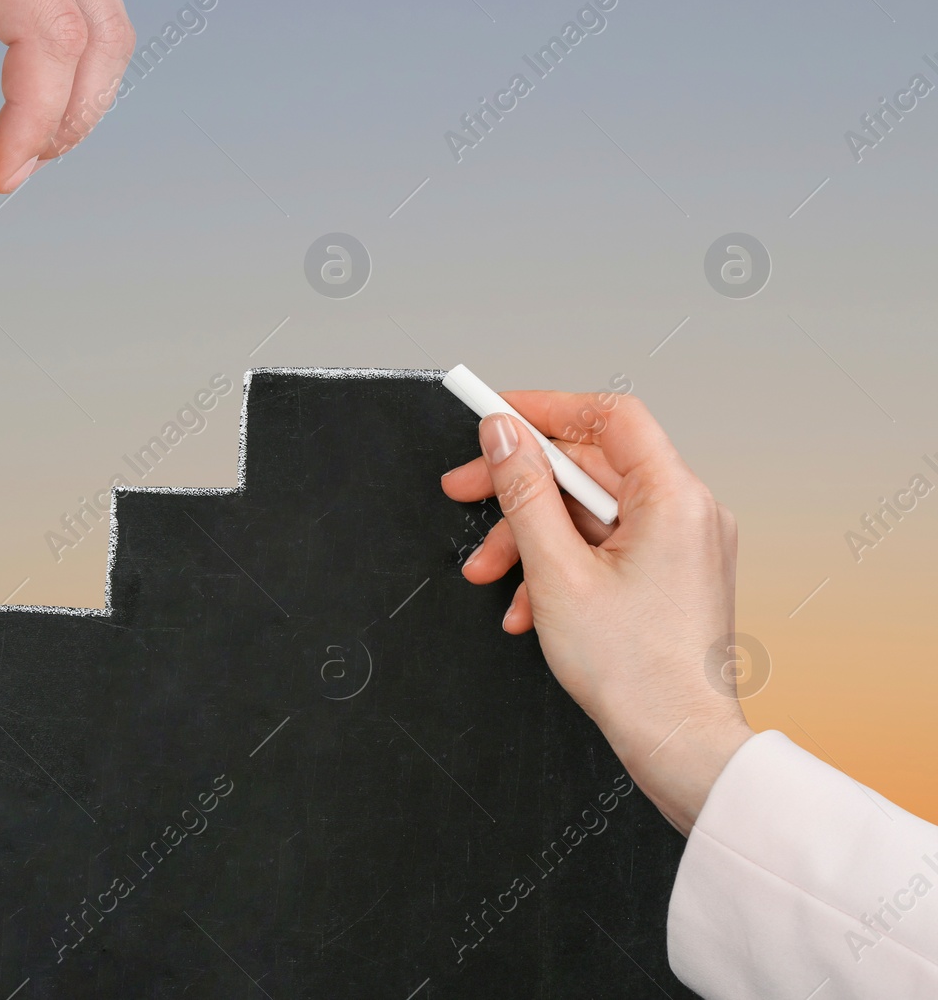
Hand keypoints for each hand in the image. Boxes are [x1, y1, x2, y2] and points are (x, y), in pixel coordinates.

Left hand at [0, 0, 134, 191]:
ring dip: (79, 100)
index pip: (50, 34)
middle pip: (99, 36)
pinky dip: (74, 67)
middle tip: (9, 169)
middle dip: (66, 120)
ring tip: (23, 144)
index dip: (35, 119)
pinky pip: (92, 8)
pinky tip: (33, 101)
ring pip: (110, 25)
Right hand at [440, 391, 753, 835]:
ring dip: (531, 536)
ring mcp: (681, 544)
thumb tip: (504, 436)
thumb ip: (525, 492)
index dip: (544, 408)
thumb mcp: (556, 571)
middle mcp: (688, 512)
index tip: (494, 415)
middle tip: (464, 490)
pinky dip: (560, 564)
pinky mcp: (669, 574)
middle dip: (520, 485)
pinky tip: (529, 604)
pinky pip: (604, 545)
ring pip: (589, 512)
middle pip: (589, 467)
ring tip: (490, 573)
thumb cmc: (636, 672)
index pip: (607, 417)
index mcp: (674, 498)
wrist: (678, 743)